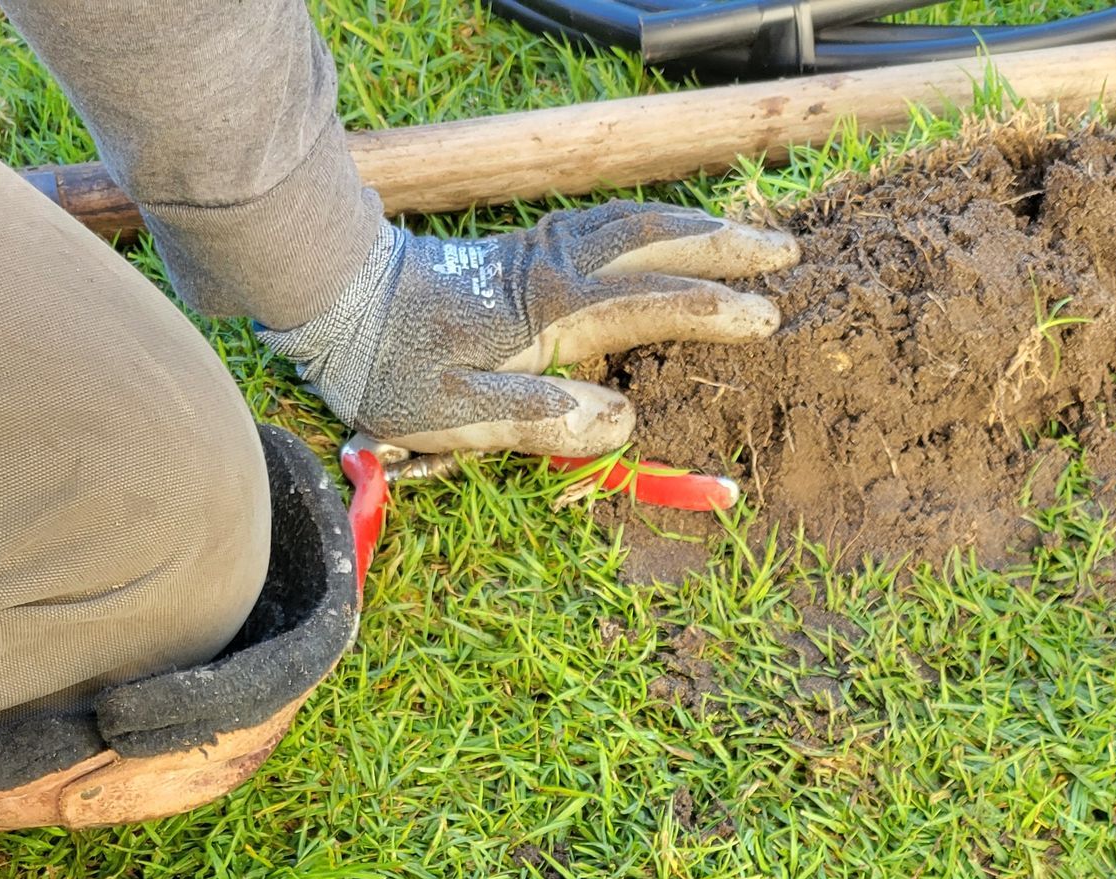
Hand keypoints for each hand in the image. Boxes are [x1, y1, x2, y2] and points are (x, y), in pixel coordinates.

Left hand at [260, 202, 797, 457]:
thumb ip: (540, 416)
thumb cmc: (390, 369)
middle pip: (652, 240)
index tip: (765, 320)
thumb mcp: (454, 415)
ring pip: (630, 224)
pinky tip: (666, 237)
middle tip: (785, 252)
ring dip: (694, 227)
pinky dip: (648, 226)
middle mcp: (551, 270)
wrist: (330, 300)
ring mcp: (538, 255)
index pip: (647, 303)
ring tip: (747, 237)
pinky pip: (604, 228)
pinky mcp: (522, 255)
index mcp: (545, 311)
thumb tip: (619, 417)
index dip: (711, 312)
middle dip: (723, 245)